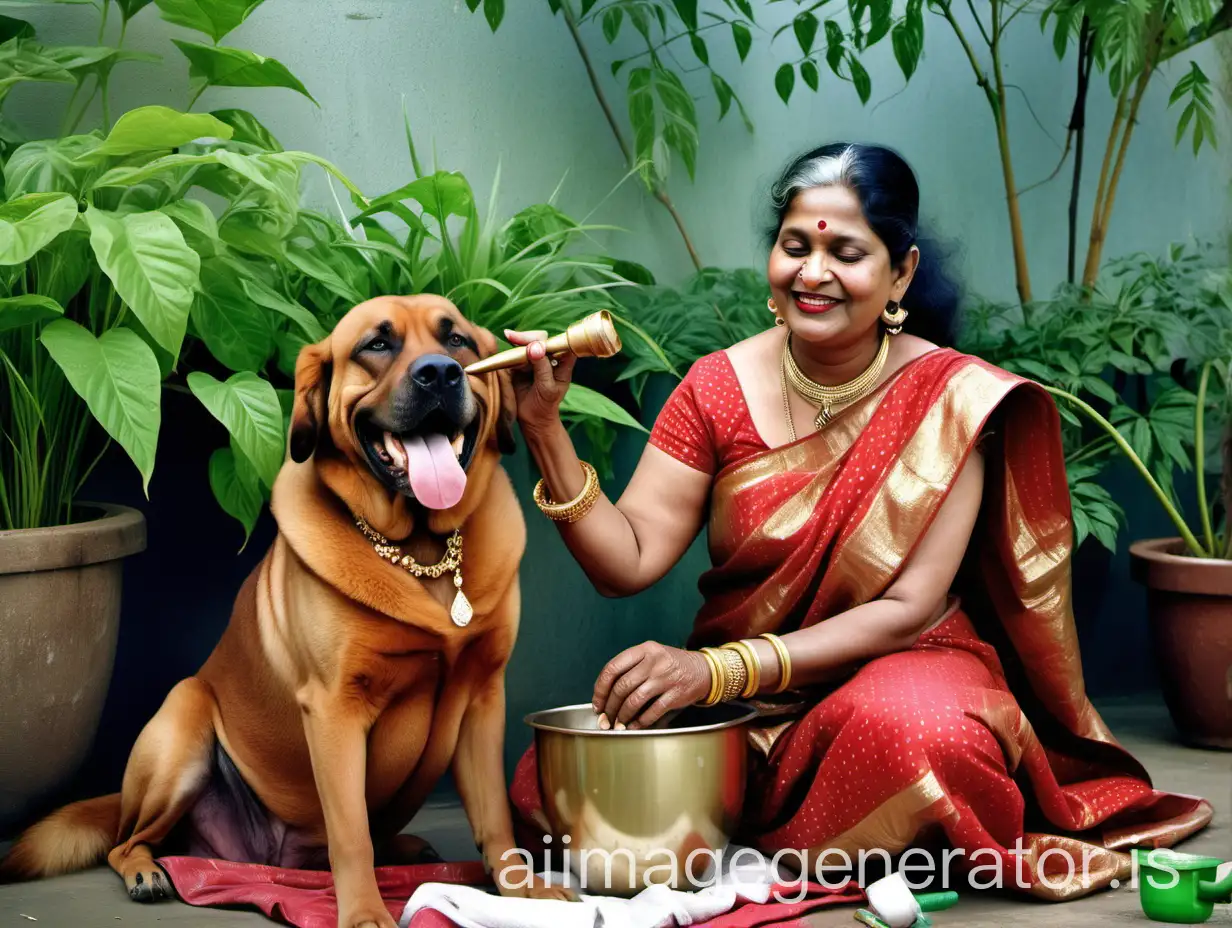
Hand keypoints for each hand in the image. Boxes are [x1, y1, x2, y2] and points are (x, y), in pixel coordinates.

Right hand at [503, 328, 577, 436]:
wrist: (533, 419)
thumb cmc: (546, 405)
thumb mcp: (547, 388)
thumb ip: (542, 368)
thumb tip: (534, 347)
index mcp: (562, 362)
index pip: (559, 343)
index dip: (548, 339)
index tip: (535, 342)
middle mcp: (549, 357)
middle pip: (540, 339)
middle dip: (527, 337)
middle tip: (511, 336)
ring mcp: (535, 359)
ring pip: (527, 343)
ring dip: (517, 340)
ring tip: (508, 337)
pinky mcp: (521, 364)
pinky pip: (515, 352)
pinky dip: (510, 350)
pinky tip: (506, 347)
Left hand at [592, 641, 711, 730]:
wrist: (703, 670)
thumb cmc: (670, 665)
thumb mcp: (651, 656)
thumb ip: (630, 668)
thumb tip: (604, 694)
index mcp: (644, 650)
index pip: (613, 668)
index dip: (600, 689)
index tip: (597, 703)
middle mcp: (654, 662)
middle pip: (622, 687)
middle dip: (610, 707)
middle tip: (606, 718)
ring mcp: (666, 678)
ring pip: (635, 700)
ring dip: (623, 716)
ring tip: (618, 724)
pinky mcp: (676, 694)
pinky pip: (652, 711)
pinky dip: (640, 722)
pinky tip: (634, 726)